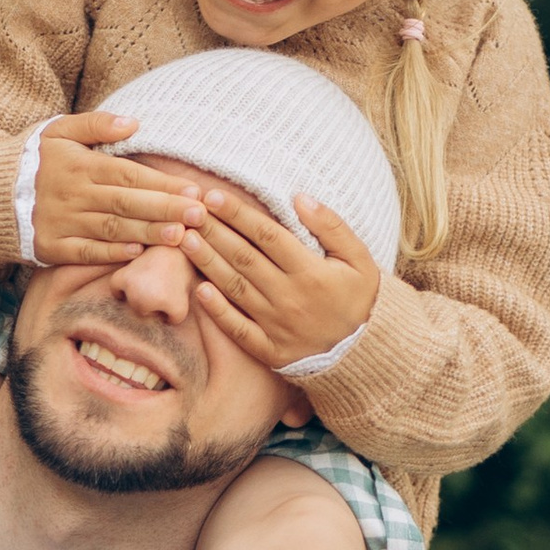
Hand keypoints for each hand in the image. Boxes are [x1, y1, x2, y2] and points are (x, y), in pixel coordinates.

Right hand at [31, 109, 193, 264]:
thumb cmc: (35, 159)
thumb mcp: (58, 130)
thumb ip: (96, 124)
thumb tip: (134, 123)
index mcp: (79, 165)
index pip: (128, 174)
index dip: (161, 183)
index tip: (193, 190)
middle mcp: (73, 195)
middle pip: (126, 203)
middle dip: (165, 209)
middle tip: (199, 215)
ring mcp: (62, 223)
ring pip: (112, 229)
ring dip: (147, 233)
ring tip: (180, 236)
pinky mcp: (52, 247)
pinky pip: (85, 253)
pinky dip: (111, 254)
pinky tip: (138, 252)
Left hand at [181, 184, 380, 366]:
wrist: (364, 353)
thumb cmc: (358, 298)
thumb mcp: (359, 259)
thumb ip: (332, 226)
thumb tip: (299, 198)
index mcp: (311, 272)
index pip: (266, 235)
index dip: (237, 214)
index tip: (213, 196)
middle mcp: (290, 297)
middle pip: (243, 257)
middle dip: (213, 231)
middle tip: (188, 211)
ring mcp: (277, 325)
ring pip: (235, 288)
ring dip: (207, 262)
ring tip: (185, 239)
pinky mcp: (268, 349)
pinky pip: (237, 328)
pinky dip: (216, 310)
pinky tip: (198, 290)